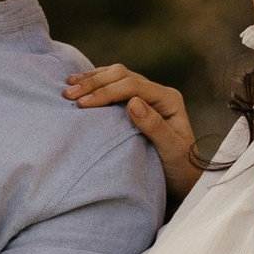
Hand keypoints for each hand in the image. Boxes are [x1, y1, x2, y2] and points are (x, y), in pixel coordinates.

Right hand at [62, 61, 201, 199]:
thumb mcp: (170, 150)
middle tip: (69, 94)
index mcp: (168, 99)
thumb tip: (132, 102)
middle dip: (94, 83)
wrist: (185, 178)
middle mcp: (159, 93)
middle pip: (122, 76)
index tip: (83, 104)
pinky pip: (115, 85)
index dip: (106, 92)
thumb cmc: (179, 168)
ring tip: (69, 86)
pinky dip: (97, 84)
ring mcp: (148, 96)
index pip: (133, 86)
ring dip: (92, 79)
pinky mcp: (138, 102)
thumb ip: (154, 126)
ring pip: (117, 76)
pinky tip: (81, 85)